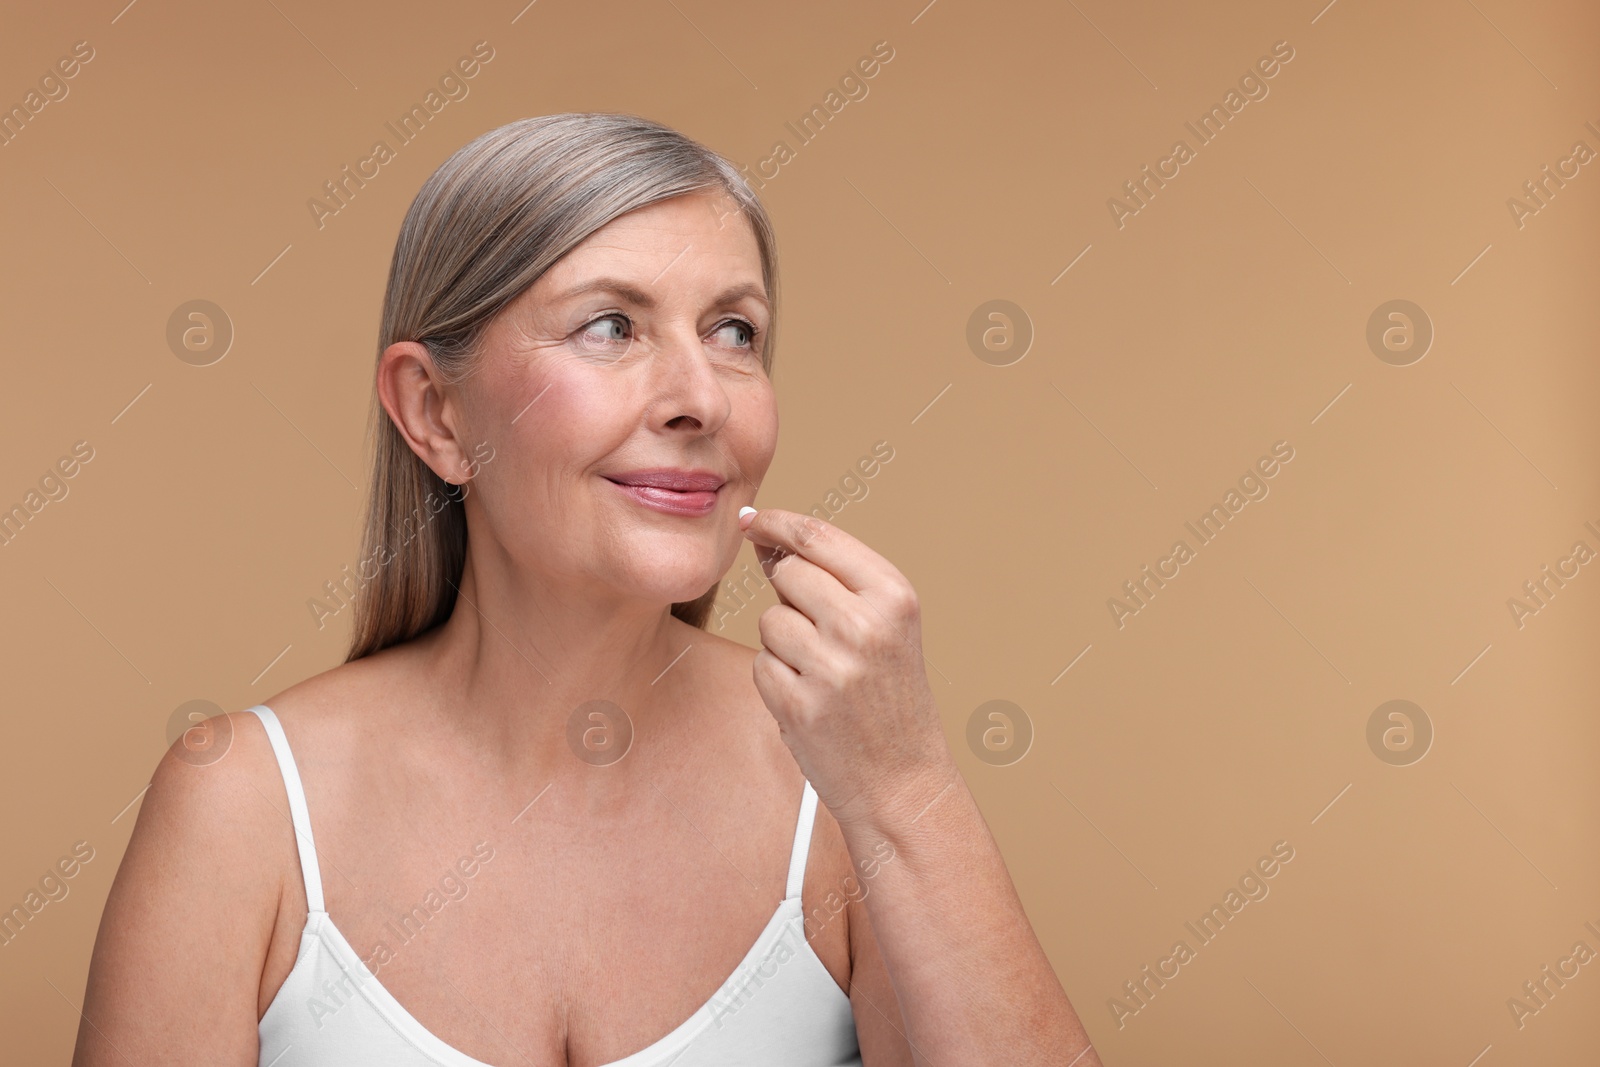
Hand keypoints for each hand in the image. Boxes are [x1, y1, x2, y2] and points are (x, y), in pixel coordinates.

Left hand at [739, 507, 954, 830]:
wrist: (904, 781)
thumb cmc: (891, 698)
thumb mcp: (887, 626)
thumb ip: (836, 580)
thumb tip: (767, 541)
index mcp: (893, 596)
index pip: (817, 537)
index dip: (776, 523)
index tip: (752, 522)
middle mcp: (864, 625)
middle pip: (787, 574)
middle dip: (790, 595)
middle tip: (822, 634)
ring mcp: (831, 666)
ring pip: (769, 620)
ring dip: (784, 643)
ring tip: (825, 674)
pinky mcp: (799, 704)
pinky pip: (761, 664)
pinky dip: (778, 680)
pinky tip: (813, 701)